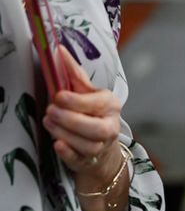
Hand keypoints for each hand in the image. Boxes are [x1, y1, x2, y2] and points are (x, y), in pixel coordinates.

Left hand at [43, 46, 123, 186]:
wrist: (100, 141)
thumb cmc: (90, 111)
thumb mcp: (85, 91)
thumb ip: (72, 72)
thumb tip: (58, 49)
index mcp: (110, 105)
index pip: (97, 104)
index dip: (77, 101)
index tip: (58, 96)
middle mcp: (110, 127)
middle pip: (96, 129)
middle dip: (71, 120)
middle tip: (50, 111)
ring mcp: (102, 146)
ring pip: (88, 145)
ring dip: (65, 134)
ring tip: (48, 122)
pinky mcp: (90, 160)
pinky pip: (80, 160)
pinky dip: (68, 153)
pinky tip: (58, 144)